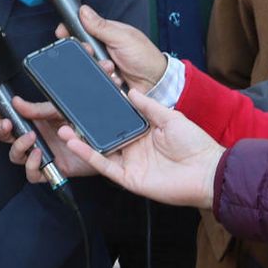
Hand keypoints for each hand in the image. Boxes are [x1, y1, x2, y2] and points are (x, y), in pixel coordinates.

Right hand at [0, 96, 100, 182]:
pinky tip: (39, 155)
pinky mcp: (52, 169)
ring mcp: (43, 154)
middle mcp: (37, 138)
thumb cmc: (87, 123)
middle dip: (1, 131)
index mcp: (37, 121)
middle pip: (8, 138)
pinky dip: (32, 165)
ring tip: (31, 138)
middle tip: (6, 124)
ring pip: (16, 156)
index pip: (10, 119)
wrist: (110, 142)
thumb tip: (16, 102)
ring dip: (18, 146)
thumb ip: (39, 109)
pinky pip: (32, 174)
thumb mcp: (62, 110)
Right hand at [55, 5, 166, 92]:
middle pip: (81, 49)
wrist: (156, 84)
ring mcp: (103, 64)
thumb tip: (83, 11)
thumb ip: (101, 26)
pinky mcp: (105, 79)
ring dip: (99, 68)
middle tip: (95, 54)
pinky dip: (105, 79)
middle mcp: (103, 48)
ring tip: (112, 68)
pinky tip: (115, 78)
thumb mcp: (123, 37)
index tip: (63, 33)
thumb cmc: (145, 57)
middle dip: (87, 53)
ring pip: (87, 65)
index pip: (82, 28)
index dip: (70, 30)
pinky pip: (95, 79)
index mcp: (106, 33)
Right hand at [58, 89, 223, 208]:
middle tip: (64, 115)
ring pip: (98, 150)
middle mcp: (132, 146)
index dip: (101, 110)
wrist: (207, 171)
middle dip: (82, 127)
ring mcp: (128, 162)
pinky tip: (76, 145)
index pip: (115, 118)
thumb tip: (130, 90)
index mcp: (142, 130)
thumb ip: (148, 106)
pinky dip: (89, 155)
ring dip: (79, 142)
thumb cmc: (195, 144)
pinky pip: (105, 165)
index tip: (84, 98)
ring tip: (60, 130)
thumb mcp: (170, 117)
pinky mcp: (128, 177)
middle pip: (102, 135)